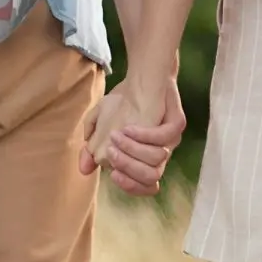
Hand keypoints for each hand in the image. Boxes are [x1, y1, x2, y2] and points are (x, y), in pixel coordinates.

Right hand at [78, 77, 184, 196]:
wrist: (143, 75)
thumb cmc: (123, 102)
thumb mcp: (101, 122)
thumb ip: (92, 146)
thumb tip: (84, 169)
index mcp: (146, 159)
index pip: (145, 186)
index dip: (130, 186)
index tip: (112, 174)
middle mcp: (161, 153)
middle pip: (151, 177)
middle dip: (128, 168)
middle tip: (110, 152)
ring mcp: (171, 140)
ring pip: (157, 159)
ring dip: (133, 150)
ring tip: (116, 136)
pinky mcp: (177, 123)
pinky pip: (164, 137)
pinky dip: (144, 135)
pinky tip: (128, 127)